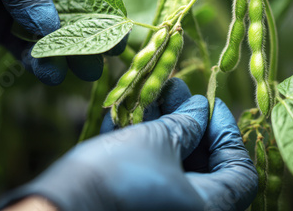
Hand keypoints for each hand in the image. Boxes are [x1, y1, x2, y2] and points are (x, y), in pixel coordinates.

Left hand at [0, 0, 126, 84]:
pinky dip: (34, 60)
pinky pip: (19, 46)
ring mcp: (14, 3)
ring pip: (49, 35)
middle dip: (89, 39)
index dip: (107, 9)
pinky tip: (46, 72)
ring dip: (64, 55)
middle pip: (75, 14)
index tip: (115, 36)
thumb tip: (50, 27)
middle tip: (96, 63)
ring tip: (75, 74)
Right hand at [0, 78, 257, 210]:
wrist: (52, 210)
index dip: (229, 134)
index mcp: (208, 210)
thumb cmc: (115, 178)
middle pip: (205, 168)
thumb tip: (201, 108)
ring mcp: (158, 210)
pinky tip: (127, 117)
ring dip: (163, 129)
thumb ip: (186, 124)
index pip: (239, 173)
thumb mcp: (156, 142)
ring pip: (172, 167)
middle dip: (191, 125)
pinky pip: (147, 175)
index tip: (212, 104)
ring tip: (152, 94)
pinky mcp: (132, 205)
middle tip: (179, 93)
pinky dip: (142, 147)